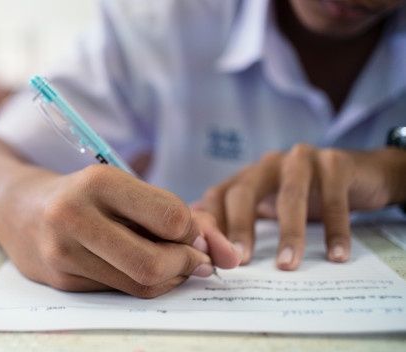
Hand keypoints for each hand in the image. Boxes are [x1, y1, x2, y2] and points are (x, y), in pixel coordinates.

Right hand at [0, 165, 241, 297]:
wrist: (17, 207)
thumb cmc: (81, 193)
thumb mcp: (122, 186)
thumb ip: (171, 212)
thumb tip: (221, 250)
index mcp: (97, 182)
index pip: (170, 217)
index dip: (193, 230)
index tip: (194, 232)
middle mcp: (74, 216)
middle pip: (154, 261)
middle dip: (187, 264)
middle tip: (196, 259)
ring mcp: (63, 252)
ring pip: (140, 284)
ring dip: (170, 278)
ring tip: (174, 263)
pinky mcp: (60, 280)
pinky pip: (120, 292)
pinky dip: (143, 284)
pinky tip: (142, 268)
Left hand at [198, 144, 405, 270]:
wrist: (363, 175)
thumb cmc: (308, 196)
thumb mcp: (271, 207)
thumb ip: (239, 220)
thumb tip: (202, 242)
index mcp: (247, 175)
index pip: (218, 197)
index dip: (210, 224)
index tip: (208, 256)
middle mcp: (268, 164)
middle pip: (243, 192)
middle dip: (239, 227)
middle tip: (239, 260)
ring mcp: (301, 159)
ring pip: (289, 195)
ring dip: (288, 233)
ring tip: (287, 265)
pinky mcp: (336, 162)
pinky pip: (333, 199)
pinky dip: (334, 229)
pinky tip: (336, 255)